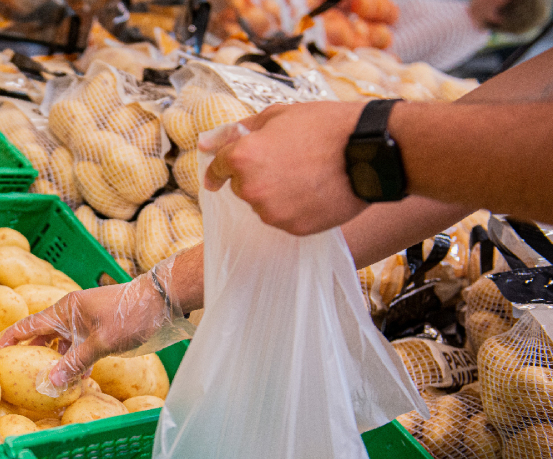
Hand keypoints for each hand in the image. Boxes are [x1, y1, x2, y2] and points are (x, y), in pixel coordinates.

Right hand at [0, 267, 190, 390]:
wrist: (164, 303)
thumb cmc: (131, 315)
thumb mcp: (101, 342)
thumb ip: (74, 363)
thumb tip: (48, 384)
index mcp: (65, 310)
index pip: (28, 325)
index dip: (8, 338)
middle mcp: (72, 315)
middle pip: (42, 336)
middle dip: (29, 354)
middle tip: (14, 374)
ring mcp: (86, 323)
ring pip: (62, 345)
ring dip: (55, 362)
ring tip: (46, 383)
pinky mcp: (100, 332)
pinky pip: (79, 348)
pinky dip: (75, 363)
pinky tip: (78, 380)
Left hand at [202, 102, 369, 235]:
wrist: (370, 151)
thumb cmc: (326, 127)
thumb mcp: (279, 115)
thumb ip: (237, 131)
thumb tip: (205, 143)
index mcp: (242, 157)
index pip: (217, 168)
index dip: (221, 168)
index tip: (220, 174)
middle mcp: (251, 188)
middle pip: (242, 187)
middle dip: (257, 176)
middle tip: (289, 160)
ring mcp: (272, 212)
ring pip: (263, 205)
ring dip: (276, 193)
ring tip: (307, 175)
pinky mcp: (293, 228)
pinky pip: (285, 219)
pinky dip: (295, 208)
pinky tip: (315, 191)